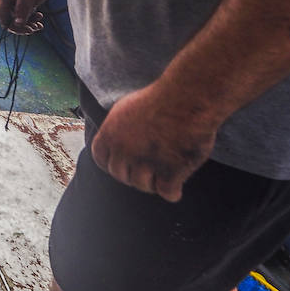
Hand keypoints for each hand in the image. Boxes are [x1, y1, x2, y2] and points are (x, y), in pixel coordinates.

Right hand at [0, 0, 54, 33]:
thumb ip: (22, 10)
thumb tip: (17, 24)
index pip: (4, 18)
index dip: (13, 27)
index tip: (25, 30)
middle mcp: (10, 1)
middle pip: (12, 20)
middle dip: (22, 27)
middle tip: (34, 29)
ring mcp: (18, 2)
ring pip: (20, 18)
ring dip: (29, 23)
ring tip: (39, 25)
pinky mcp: (27, 2)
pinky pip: (27, 14)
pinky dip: (33, 18)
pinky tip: (40, 17)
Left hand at [90, 82, 219, 202]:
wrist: (188, 98)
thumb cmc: (161, 98)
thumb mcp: (126, 108)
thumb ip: (117, 129)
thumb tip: (113, 145)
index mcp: (110, 134)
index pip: (101, 159)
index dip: (113, 164)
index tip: (125, 165)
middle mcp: (124, 150)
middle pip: (121, 176)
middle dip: (133, 174)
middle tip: (149, 169)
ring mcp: (146, 162)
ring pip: (143, 186)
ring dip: (153, 183)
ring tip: (163, 174)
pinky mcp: (171, 171)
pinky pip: (167, 193)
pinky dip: (172, 191)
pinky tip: (177, 186)